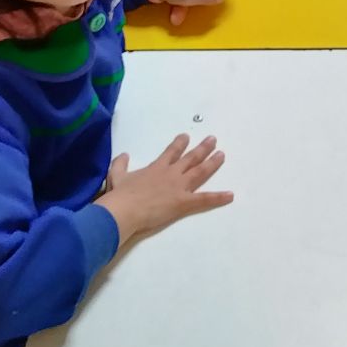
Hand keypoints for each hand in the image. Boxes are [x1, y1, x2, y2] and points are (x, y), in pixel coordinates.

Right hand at [99, 133, 231, 245]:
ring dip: (212, 163)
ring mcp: (179, 187)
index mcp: (156, 167)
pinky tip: (230, 195)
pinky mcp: (183, 202)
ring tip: (222, 154)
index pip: (171, 152)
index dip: (179, 144)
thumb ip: (120, 164)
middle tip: (213, 139)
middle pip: (190, 158)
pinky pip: (204, 199)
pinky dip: (218, 197)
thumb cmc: (119, 195)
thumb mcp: (116, 176)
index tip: (186, 136)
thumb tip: (124, 155)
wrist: (123, 210)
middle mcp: (171, 174)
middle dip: (203, 148)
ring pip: (200, 172)